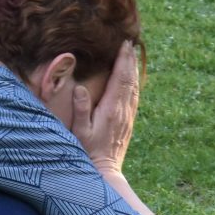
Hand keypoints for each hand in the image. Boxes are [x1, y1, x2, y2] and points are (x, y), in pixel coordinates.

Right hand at [65, 41, 141, 173]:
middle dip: (129, 60)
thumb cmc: (88, 151)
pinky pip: (135, 97)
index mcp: (111, 109)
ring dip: (133, 69)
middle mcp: (123, 110)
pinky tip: (133, 79)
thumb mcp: (79, 132)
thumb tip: (80, 88)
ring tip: (132, 55)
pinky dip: (134, 83)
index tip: (124, 45)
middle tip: (129, 42)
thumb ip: (80, 109)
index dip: (123, 61)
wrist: (105, 171)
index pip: (120, 79)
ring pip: (134, 87)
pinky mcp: (129, 122)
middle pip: (130, 79)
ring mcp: (128, 116)